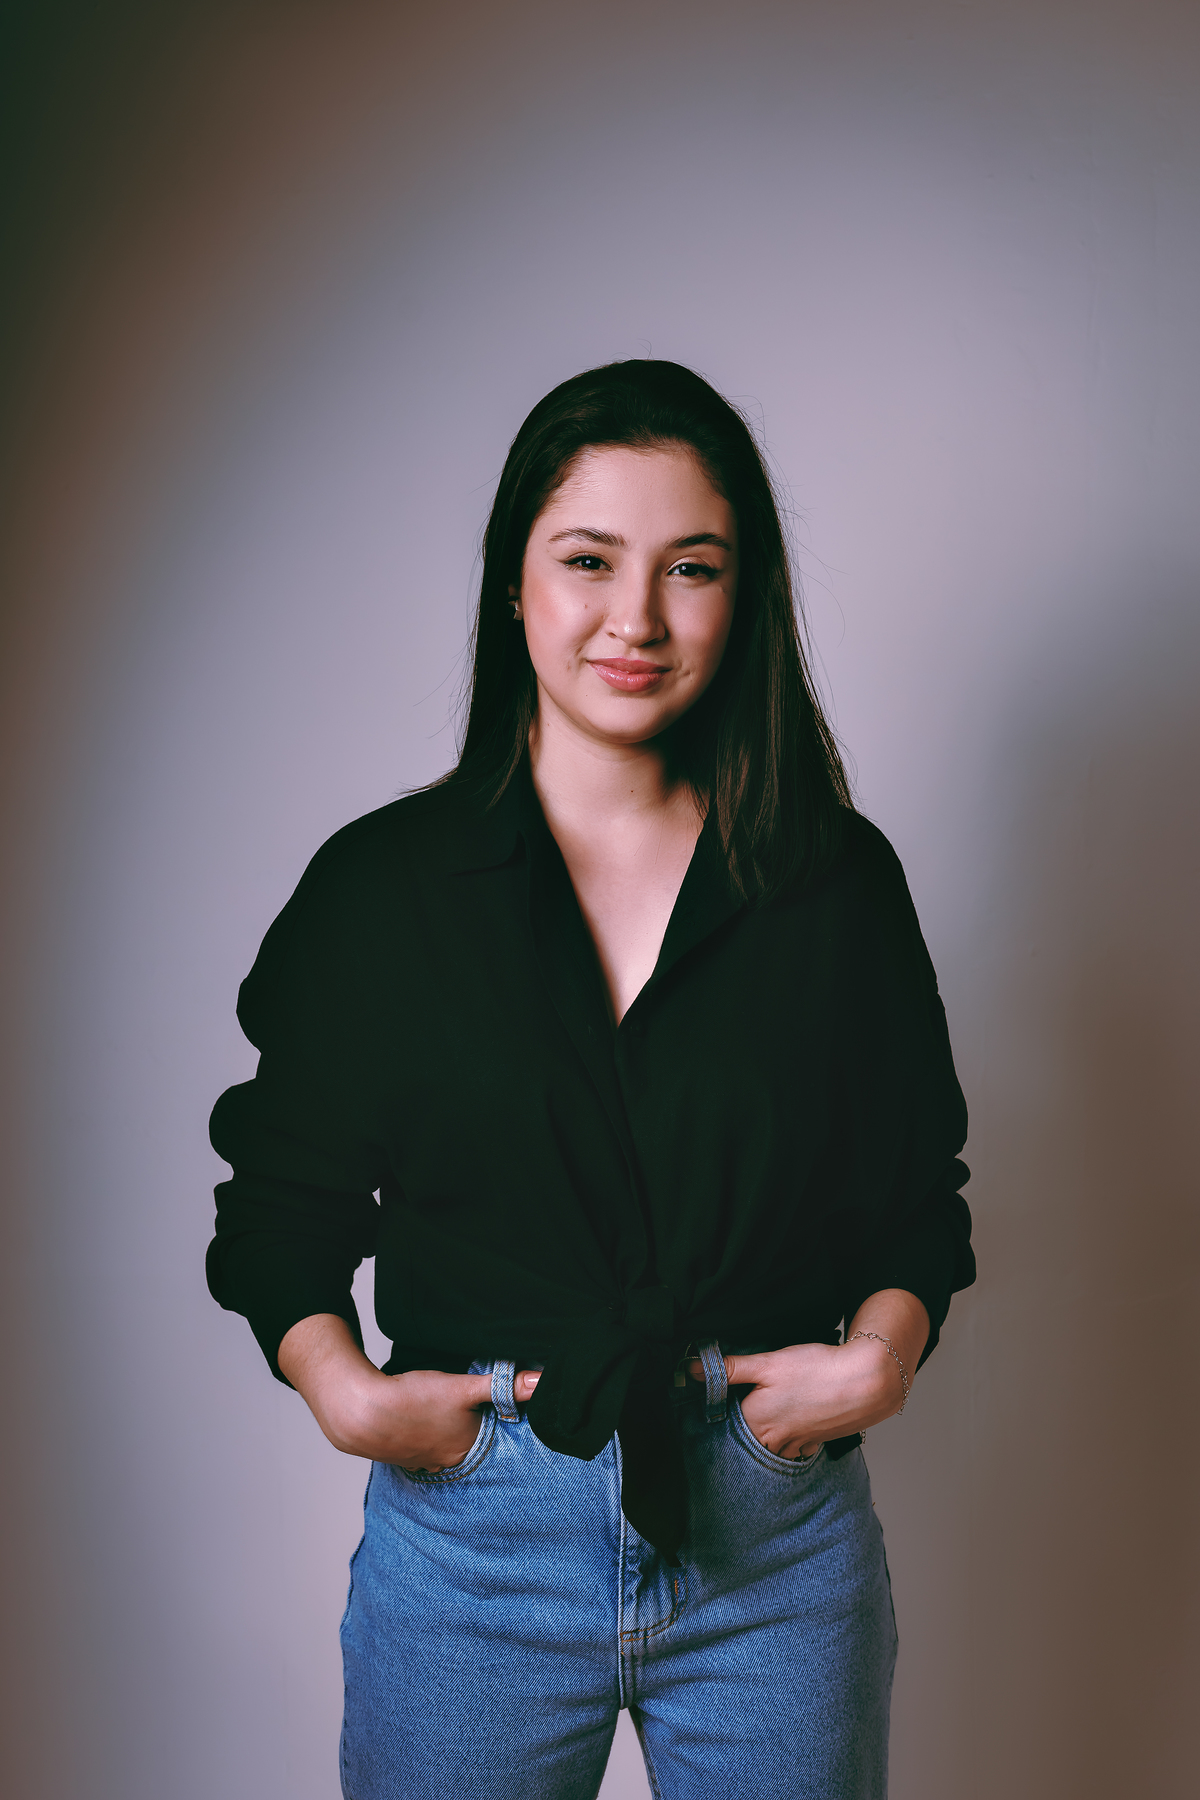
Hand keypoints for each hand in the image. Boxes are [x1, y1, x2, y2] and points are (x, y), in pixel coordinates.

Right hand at [351, 1366, 542, 1470]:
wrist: (362, 1412)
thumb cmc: (415, 1399)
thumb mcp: (463, 1387)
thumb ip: (503, 1385)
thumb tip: (542, 1381)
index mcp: (467, 1447)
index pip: (493, 1437)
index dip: (497, 1422)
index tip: (499, 1412)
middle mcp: (447, 1460)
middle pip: (468, 1444)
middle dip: (471, 1430)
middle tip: (470, 1413)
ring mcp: (422, 1461)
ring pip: (443, 1448)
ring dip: (446, 1435)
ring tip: (444, 1417)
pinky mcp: (401, 1455)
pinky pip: (420, 1448)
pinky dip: (423, 1437)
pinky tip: (418, 1423)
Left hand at [688, 1290, 930, 1460]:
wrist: (866, 1382)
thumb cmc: (815, 1369)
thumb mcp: (768, 1362)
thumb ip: (730, 1368)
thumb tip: (692, 1369)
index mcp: (756, 1421)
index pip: (727, 1426)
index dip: (722, 1414)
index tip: (718, 1402)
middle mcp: (774, 1440)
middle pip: (749, 1442)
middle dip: (744, 1430)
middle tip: (746, 1410)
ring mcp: (797, 1445)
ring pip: (773, 1448)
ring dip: (768, 1438)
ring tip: (770, 1418)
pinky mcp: (817, 1442)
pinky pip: (796, 1449)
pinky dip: (792, 1440)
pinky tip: (795, 1422)